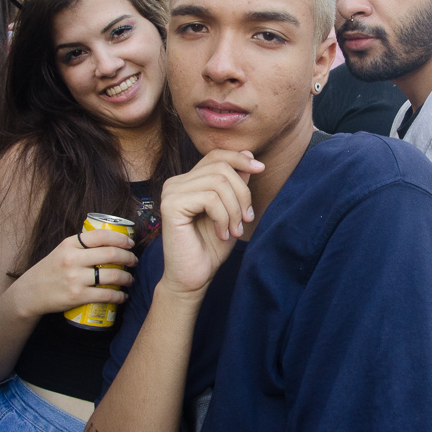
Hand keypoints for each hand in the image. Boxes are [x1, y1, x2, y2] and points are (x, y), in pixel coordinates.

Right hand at [10, 229, 137, 317]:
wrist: (29, 293)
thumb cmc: (50, 271)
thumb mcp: (61, 251)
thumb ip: (81, 245)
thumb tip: (110, 241)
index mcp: (69, 244)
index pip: (101, 235)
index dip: (121, 238)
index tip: (130, 243)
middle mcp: (72, 259)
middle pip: (110, 254)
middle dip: (128, 257)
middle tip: (134, 261)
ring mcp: (75, 278)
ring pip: (112, 275)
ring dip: (127, 278)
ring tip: (130, 279)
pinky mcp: (77, 296)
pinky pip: (106, 295)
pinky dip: (119, 296)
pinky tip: (123, 296)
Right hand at [159, 150, 263, 298]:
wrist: (194, 277)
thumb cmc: (211, 246)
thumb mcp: (232, 210)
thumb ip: (236, 184)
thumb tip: (247, 154)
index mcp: (189, 181)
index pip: (216, 155)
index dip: (240, 158)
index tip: (261, 169)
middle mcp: (176, 182)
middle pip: (221, 167)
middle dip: (243, 193)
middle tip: (246, 219)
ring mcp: (171, 192)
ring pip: (218, 182)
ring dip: (235, 209)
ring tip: (235, 230)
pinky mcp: (170, 205)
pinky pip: (210, 199)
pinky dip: (224, 217)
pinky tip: (222, 234)